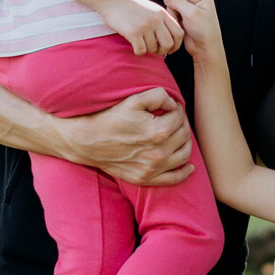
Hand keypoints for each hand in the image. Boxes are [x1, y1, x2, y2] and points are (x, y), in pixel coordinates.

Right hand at [60, 87, 193, 185]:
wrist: (86, 141)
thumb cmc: (109, 118)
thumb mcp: (133, 100)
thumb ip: (158, 96)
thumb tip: (174, 104)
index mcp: (158, 132)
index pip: (179, 117)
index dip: (176, 109)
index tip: (168, 107)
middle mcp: (158, 153)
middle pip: (184, 135)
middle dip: (181, 123)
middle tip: (172, 118)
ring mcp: (152, 168)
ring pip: (184, 155)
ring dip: (185, 142)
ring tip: (176, 134)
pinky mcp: (145, 178)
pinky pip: (174, 178)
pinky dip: (184, 172)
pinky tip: (188, 165)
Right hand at [98, 0, 183, 56]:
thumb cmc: (130, 6)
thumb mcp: (150, 9)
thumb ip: (161, 21)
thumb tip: (169, 40)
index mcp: (162, 13)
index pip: (179, 33)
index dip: (176, 45)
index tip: (169, 49)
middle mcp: (156, 19)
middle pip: (168, 43)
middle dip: (162, 51)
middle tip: (155, 51)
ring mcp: (145, 25)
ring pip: (153, 48)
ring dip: (148, 50)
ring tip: (141, 44)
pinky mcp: (133, 32)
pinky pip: (141, 50)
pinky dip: (138, 51)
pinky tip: (134, 45)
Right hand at [149, 0, 222, 62]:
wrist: (205, 48)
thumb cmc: (204, 31)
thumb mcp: (191, 13)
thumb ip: (178, 2)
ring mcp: (189, 7)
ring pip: (173, 3)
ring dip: (172, 11)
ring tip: (180, 22)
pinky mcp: (183, 16)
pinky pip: (172, 12)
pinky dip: (172, 17)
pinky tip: (179, 25)